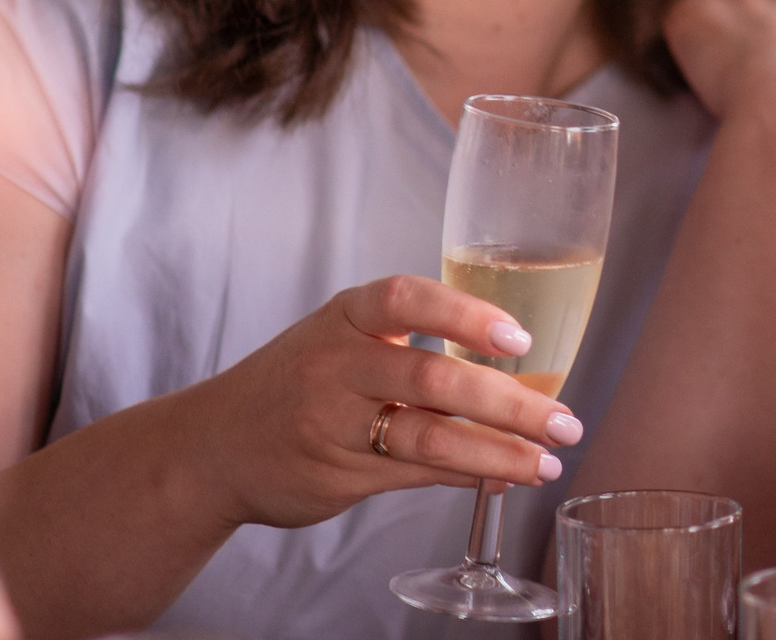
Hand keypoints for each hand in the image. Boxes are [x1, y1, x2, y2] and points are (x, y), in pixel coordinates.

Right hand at [182, 274, 585, 530]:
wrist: (210, 447)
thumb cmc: (297, 381)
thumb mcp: (343, 340)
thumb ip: (416, 344)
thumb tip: (514, 368)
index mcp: (346, 317)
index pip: (408, 299)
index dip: (466, 315)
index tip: (519, 338)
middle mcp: (337, 364)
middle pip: (433, 376)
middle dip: (509, 402)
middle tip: (565, 418)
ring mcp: (334, 423)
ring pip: (429, 435)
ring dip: (498, 451)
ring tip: (548, 460)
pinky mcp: (336, 474)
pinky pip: (414, 472)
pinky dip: (466, 474)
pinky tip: (506, 475)